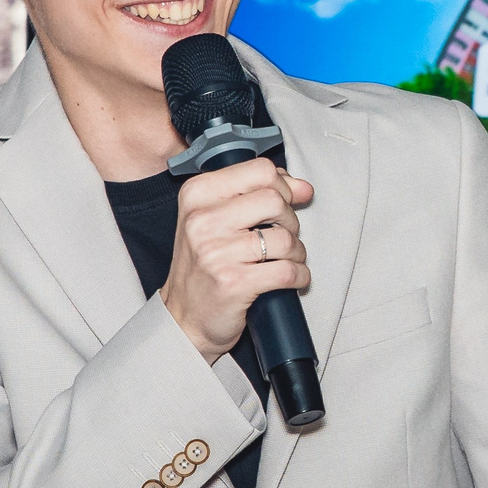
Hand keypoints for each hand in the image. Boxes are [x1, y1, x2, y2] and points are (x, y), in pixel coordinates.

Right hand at [160, 157, 313, 360]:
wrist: (185, 318)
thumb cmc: (204, 267)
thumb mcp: (217, 219)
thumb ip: (256, 193)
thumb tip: (302, 187)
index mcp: (197, 195)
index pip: (259, 170)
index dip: (283, 186)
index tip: (286, 203)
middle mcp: (202, 220)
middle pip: (275, 199)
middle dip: (290, 220)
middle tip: (282, 236)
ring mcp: (216, 252)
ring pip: (285, 237)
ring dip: (296, 252)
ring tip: (285, 261)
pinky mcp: (234, 282)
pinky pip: (287, 270)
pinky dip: (299, 275)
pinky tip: (291, 279)